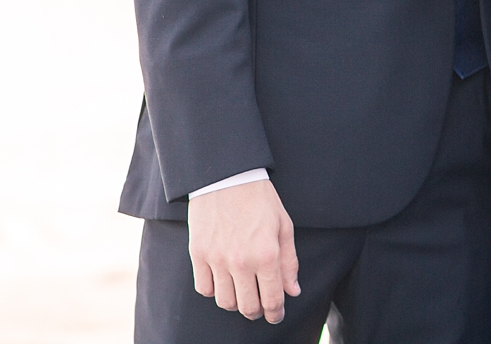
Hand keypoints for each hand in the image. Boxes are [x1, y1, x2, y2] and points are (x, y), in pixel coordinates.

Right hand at [187, 178, 300, 322]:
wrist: (227, 175)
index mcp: (267, 254)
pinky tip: (222, 279)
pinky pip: (204, 288)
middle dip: (257, 311)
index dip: (275, 313)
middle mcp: (241, 261)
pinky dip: (214, 290)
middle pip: (248, 307)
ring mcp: (217, 259)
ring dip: (235, 302)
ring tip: (241, 291)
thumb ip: (289, 262)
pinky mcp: (198, 254)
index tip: (275, 314)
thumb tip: (292, 291)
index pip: (272, 300)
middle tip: (259, 306)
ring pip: (225, 302)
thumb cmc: (259, 198)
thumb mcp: (283, 226)